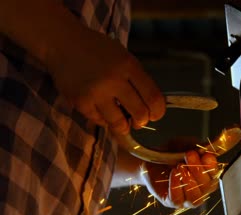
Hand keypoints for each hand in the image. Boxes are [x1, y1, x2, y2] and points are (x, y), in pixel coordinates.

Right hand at [47, 26, 164, 133]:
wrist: (63, 44)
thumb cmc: (98, 50)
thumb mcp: (124, 57)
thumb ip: (137, 79)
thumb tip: (150, 106)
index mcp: (129, 66)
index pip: (153, 97)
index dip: (158, 111)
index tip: (155, 115)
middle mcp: (114, 80)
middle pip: (140, 113)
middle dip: (142, 121)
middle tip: (139, 121)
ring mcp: (96, 93)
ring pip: (119, 123)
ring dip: (124, 126)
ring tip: (123, 123)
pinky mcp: (80, 102)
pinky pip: (100, 121)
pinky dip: (105, 120)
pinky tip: (104, 112)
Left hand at [142, 150, 219, 208]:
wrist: (151, 159)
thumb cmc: (170, 153)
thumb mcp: (185, 145)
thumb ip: (198, 147)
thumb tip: (208, 149)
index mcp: (206, 175)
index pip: (215, 175)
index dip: (212, 167)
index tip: (206, 156)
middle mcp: (199, 189)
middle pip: (206, 187)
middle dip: (198, 170)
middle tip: (190, 156)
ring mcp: (186, 198)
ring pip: (195, 198)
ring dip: (188, 180)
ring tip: (180, 166)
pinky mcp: (171, 201)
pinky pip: (177, 200)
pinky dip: (176, 187)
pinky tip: (173, 174)